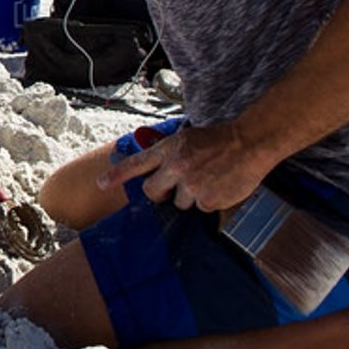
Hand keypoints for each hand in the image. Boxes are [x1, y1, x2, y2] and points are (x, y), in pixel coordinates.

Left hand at [98, 123, 271, 212]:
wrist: (247, 143)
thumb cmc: (216, 140)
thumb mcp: (185, 139)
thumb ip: (167, 154)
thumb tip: (152, 168)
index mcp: (168, 150)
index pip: (136, 164)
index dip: (116, 175)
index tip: (101, 183)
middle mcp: (176, 168)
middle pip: (152, 192)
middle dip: (160, 193)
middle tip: (174, 187)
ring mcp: (192, 185)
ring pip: (180, 203)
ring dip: (190, 196)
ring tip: (206, 180)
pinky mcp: (208, 200)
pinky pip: (201, 208)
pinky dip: (208, 201)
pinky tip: (218, 186)